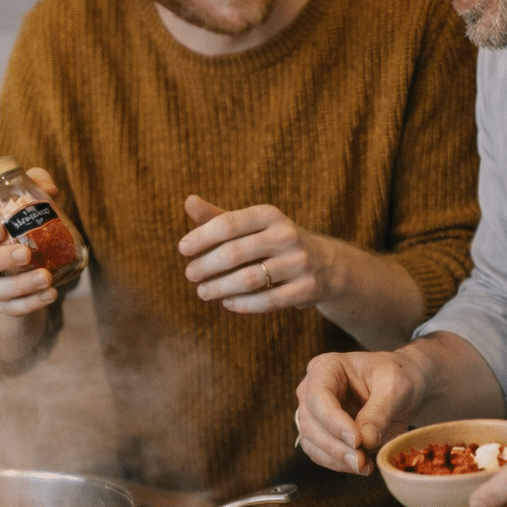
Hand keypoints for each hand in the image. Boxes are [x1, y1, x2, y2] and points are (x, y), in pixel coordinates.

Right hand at [0, 166, 61, 317]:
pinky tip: (51, 294)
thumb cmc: (20, 227)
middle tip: (26, 253)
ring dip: (20, 285)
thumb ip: (36, 188)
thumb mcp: (26, 205)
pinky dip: (31, 303)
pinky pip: (11, 309)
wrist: (23, 268)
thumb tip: (49, 190)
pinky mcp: (0, 305)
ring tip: (47, 278)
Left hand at [178, 195, 333, 312]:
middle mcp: (287, 235)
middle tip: (190, 275)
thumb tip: (188, 201)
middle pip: (235, 253)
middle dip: (206, 266)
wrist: (324, 264)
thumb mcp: (250, 226)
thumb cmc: (273, 242)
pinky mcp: (307, 289)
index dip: (201, 237)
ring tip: (202, 292)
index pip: (228, 224)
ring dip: (219, 288)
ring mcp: (300, 263)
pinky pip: (268, 301)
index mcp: (270, 215)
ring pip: (249, 279)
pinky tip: (227, 303)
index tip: (183, 250)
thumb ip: (219, 217)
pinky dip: (242, 304)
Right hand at [294, 351, 429, 475]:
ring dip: (336, 459)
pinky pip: (321, 454)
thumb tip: (364, 440)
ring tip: (364, 465)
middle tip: (360, 460)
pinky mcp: (323, 434)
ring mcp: (315, 413)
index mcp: (326, 367)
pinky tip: (362, 465)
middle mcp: (313, 389)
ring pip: (311, 442)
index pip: (318, 396)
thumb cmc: (398, 376)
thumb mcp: (396, 387)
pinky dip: (339, 464)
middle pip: (310, 422)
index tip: (357, 440)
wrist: (404, 389)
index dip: (334, 421)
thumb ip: (379, 412)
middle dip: (335, 446)